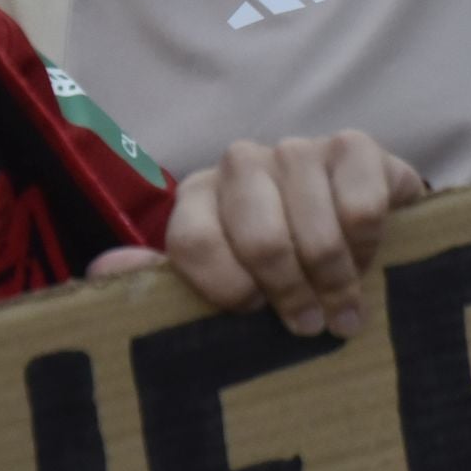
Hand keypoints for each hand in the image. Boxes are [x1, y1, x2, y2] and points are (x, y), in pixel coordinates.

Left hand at [153, 132, 424, 339]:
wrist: (352, 224)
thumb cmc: (276, 266)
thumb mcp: (219, 281)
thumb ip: (160, 283)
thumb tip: (101, 271)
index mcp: (198, 197)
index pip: (193, 241)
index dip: (227, 289)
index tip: (254, 313)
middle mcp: (241, 164)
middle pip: (261, 238)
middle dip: (290, 293)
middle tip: (310, 325)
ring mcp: (297, 150)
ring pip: (316, 228)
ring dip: (336, 279)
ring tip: (344, 306)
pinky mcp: (354, 146)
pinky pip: (362, 206)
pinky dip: (369, 246)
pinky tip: (367, 256)